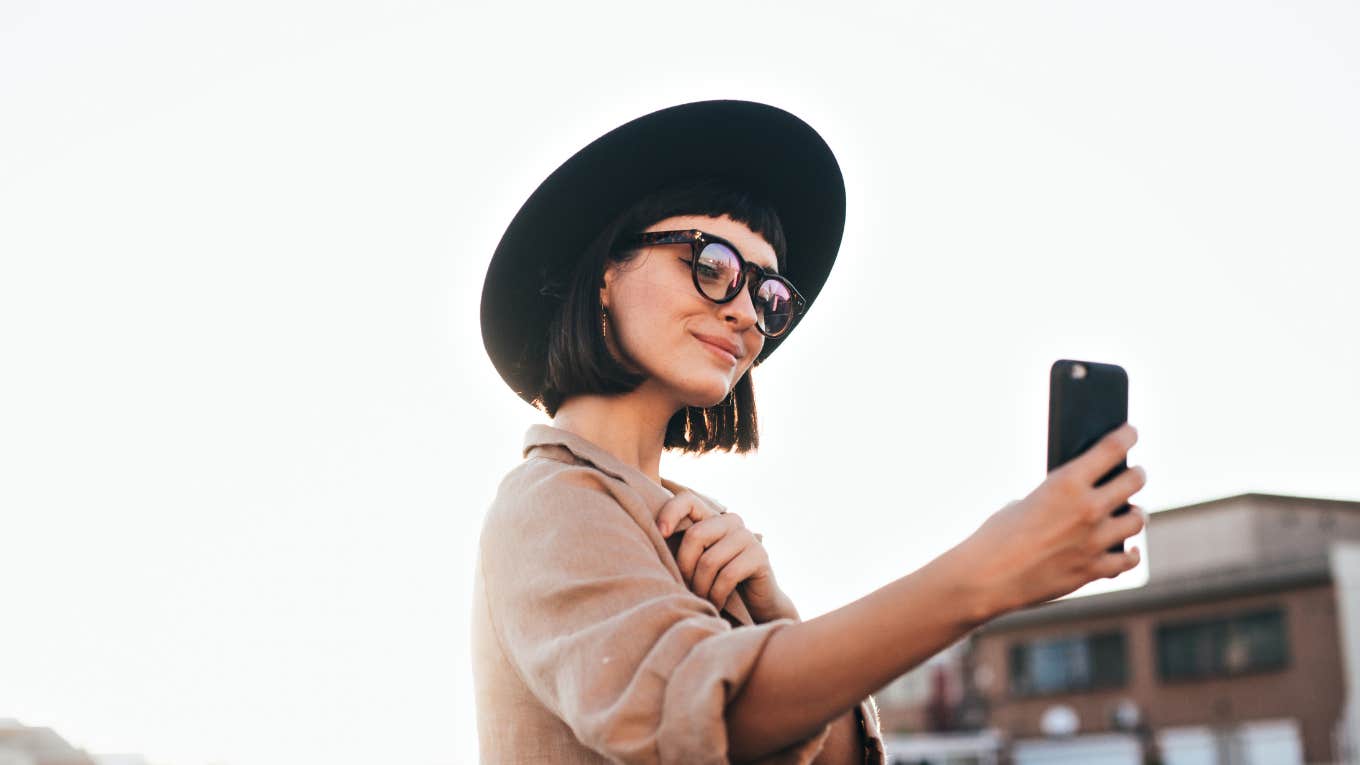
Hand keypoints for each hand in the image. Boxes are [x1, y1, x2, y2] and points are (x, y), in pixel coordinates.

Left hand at [656, 491, 792, 622]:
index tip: (660, 534)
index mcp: (712, 517)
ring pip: (709, 560)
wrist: (755, 604)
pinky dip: (716, 595)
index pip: (688, 499)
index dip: (671, 512)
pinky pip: (727, 575)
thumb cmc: (716, 583)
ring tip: (700, 600)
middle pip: (695, 535)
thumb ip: (680, 548)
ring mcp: (747, 536)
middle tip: (686, 588)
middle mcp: (731, 521)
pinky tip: (715, 605)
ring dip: (701, 587)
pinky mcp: (760, 555)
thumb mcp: (696, 562)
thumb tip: (646, 541)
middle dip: (685, 568)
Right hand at [960, 422, 1148, 618]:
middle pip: (1134, 481)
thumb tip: (1082, 498)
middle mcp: (1087, 509)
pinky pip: (1128, 559)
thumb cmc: (996, 536)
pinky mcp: (1092, 570)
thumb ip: (1059, 498)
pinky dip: (1130, 553)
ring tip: (1129, 512)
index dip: (1127, 435)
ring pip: (1137, 520)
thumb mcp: (1025, 502)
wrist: (985, 578)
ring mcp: (1094, 541)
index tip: (1131, 432)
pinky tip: (1128, 549)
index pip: (1111, 448)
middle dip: (1135, 474)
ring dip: (1134, 513)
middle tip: (1134, 474)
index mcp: (1065, 484)